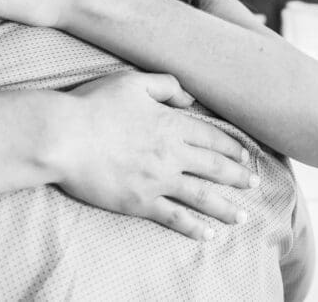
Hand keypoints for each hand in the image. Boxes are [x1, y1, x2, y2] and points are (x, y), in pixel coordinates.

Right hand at [51, 73, 257, 239]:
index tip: (245, 157)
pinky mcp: (139, 202)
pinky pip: (174, 218)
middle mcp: (171, 153)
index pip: (212, 137)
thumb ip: (165, 85)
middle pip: (214, 167)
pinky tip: (207, 235)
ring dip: (225, 207)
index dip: (231, 148)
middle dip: (238, 177)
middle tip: (255, 184)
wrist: (62, 136)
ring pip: (201, 196)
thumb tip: (188, 98)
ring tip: (241, 217)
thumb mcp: (132, 82)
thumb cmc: (93, 105)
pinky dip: (193, 228)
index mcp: (171, 124)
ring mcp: (157, 180)